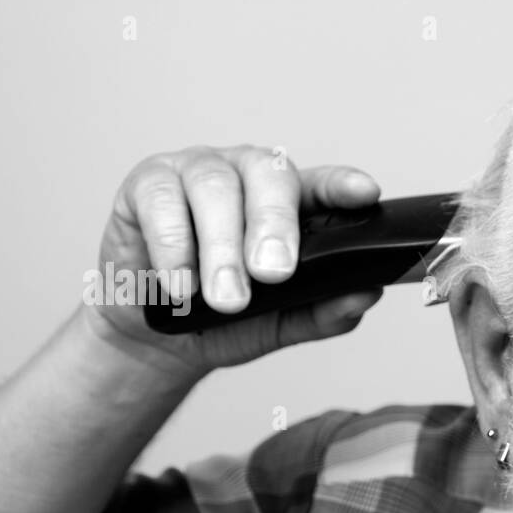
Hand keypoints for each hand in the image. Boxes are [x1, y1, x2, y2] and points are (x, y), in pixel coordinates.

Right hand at [84, 144, 383, 376]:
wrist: (158, 340)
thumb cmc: (227, 320)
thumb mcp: (282, 323)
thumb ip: (325, 311)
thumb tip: (365, 295)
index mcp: (290, 203)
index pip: (323, 185)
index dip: (343, 185)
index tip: (365, 194)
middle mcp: (246, 176)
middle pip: (269, 177)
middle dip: (274, 225)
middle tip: (274, 273)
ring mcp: (196, 172)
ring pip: (214, 189)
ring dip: (222, 249)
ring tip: (227, 300)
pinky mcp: (147, 184)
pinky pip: (161, 202)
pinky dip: (173, 248)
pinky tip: (180, 286)